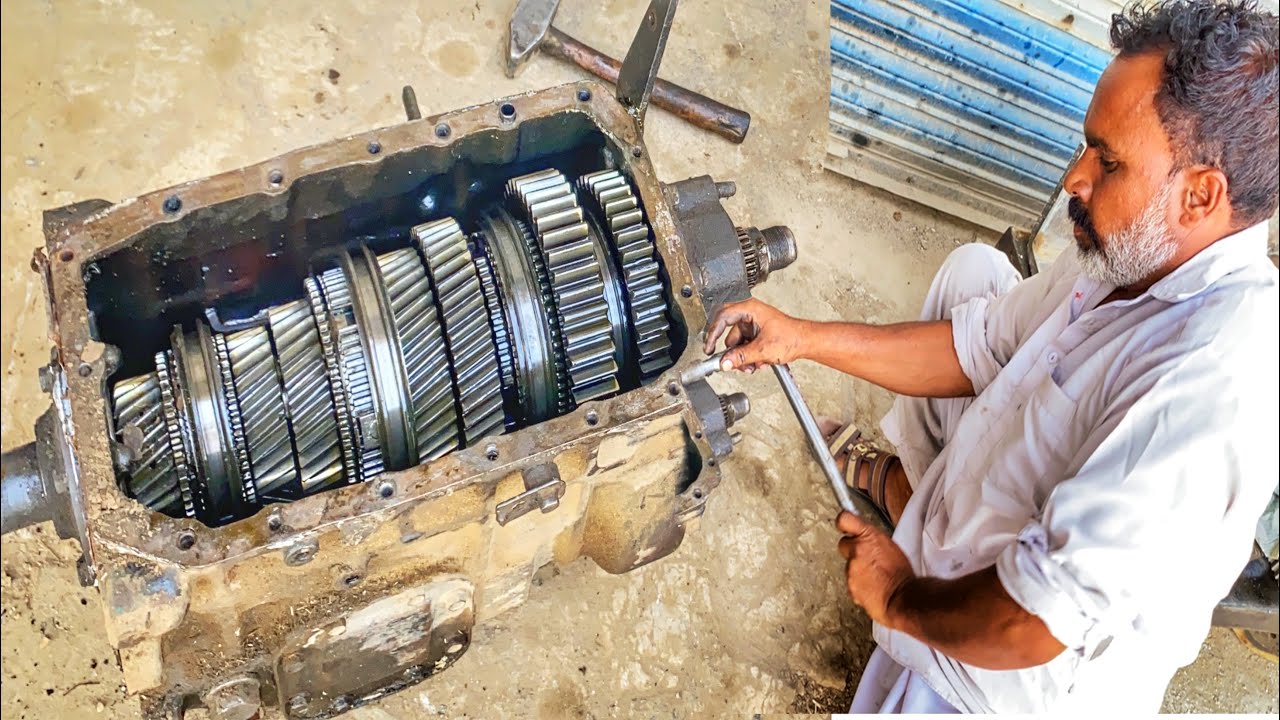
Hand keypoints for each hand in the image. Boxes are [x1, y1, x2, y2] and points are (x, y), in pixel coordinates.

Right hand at [702, 298, 806, 372]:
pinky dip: (748, 356)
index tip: (709, 347)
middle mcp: (749, 314)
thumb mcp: (763, 349)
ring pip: (736, 342)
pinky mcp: (756, 334)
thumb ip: (742, 357)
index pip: (723, 317)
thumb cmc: (793, 337)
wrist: (806, 342)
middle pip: (727, 331)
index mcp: (750, 308)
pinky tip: (757, 362)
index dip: (713, 333)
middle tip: (725, 360)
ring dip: (741, 357)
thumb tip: (725, 362)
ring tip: (751, 365)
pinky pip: (744, 346)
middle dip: (730, 349)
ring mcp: (752, 324)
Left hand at [837, 511, 913, 627]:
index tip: (844, 526)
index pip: (845, 520)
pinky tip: (872, 587)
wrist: (903, 598)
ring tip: (875, 577)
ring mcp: (851, 569)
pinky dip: (859, 585)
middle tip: (866, 558)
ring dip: (858, 570)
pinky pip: (851, 582)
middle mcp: (857, 550)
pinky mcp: (849, 585)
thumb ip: (874, 541)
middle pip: (843, 544)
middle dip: (852, 550)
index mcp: (869, 537)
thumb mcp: (892, 547)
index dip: (844, 523)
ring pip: (848, 566)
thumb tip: (867, 541)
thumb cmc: (902, 574)